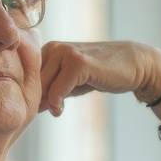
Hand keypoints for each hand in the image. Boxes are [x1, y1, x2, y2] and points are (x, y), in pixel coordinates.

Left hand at [37, 40, 160, 115]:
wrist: (133, 66)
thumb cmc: (99, 75)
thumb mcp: (70, 83)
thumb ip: (50, 91)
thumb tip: (30, 109)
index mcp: (48, 49)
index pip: (27, 76)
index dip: (29, 95)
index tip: (33, 110)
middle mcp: (54, 47)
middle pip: (31, 82)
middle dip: (35, 101)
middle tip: (44, 113)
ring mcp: (65, 53)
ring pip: (42, 86)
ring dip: (45, 103)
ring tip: (56, 110)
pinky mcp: (78, 63)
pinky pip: (56, 89)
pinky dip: (56, 103)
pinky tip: (60, 110)